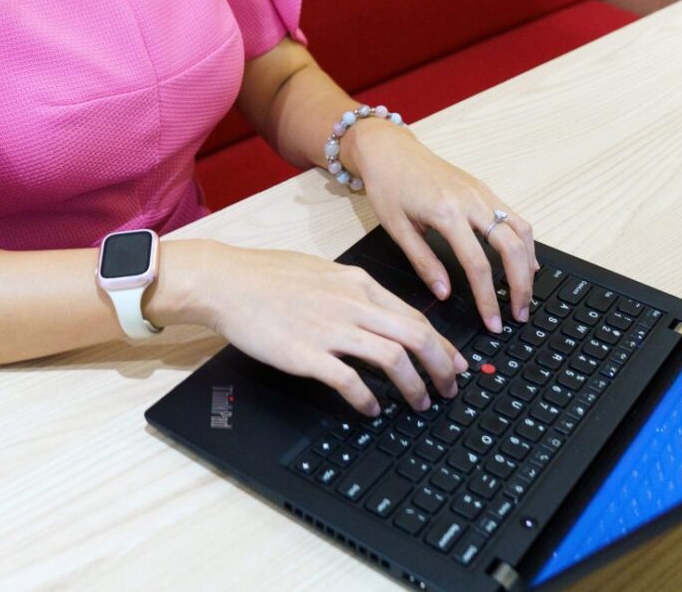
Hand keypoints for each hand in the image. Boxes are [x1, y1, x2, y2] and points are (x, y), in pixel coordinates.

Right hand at [185, 241, 468, 417]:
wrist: (226, 281)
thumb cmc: (268, 276)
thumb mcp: (323, 272)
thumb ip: (354, 291)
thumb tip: (380, 314)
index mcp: (358, 283)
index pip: (414, 315)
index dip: (441, 343)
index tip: (455, 363)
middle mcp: (351, 303)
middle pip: (416, 335)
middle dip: (442, 367)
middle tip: (450, 389)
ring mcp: (330, 328)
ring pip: (393, 358)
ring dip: (414, 386)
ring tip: (419, 404)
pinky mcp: (307, 352)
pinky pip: (350, 380)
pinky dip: (367, 398)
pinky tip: (372, 409)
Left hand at [347, 121, 538, 334]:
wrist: (388, 148)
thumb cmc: (387, 185)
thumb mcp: (396, 228)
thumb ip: (423, 262)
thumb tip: (445, 293)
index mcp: (446, 213)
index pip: (478, 265)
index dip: (488, 299)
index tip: (493, 323)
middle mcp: (471, 200)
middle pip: (512, 248)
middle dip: (521, 285)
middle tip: (519, 314)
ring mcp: (482, 192)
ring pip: (521, 230)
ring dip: (528, 265)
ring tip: (524, 293)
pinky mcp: (484, 188)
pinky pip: (514, 216)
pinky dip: (524, 242)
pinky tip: (524, 261)